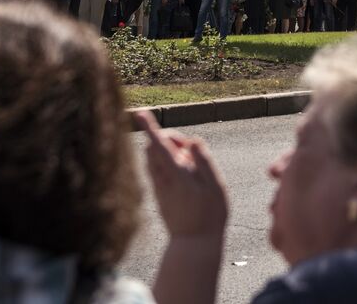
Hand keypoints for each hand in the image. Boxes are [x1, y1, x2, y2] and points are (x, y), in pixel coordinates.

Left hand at [135, 111, 228, 239]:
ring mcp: (158, 188)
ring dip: (167, 151)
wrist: (194, 244)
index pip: (159, 146)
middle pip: (153, 148)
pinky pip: (156, 170)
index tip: (140, 113)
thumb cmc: (210, 215)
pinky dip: (166, 163)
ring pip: (153, 159)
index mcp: (176, 176)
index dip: (150, 127)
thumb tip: (192, 140)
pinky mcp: (158, 195)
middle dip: (168, 138)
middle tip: (190, 149)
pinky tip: (185, 175)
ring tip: (190, 165)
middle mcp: (162, 181)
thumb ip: (204, 161)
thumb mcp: (216, 186)